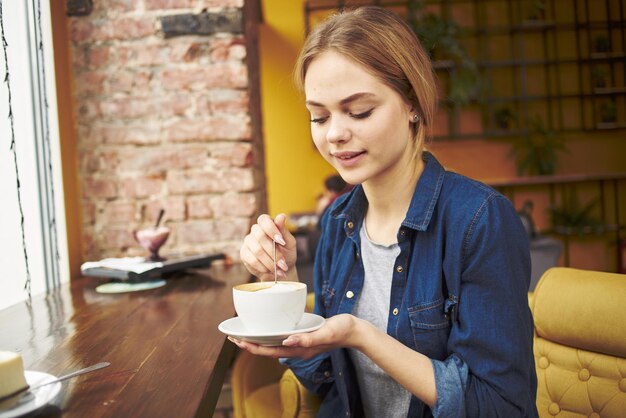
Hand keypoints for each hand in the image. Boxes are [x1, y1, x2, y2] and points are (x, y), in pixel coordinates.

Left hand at [229, 314, 362, 359]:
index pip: (271, 351)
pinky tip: (266, 329)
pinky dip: (270, 335)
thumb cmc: (341, 330)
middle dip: (250, 344)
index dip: (253, 347)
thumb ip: (307, 339)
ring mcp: (300, 344)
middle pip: (268, 350)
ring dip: (258, 341)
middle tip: (233, 337)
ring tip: (244, 334)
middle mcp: (297, 349)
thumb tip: (287, 341)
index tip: (239, 341)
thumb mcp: (325, 332)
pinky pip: (282, 339)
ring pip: (273, 345)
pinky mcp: (303, 337)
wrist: (354, 330)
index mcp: (300, 350)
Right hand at [240, 213, 297, 280]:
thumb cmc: (286, 253)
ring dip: (270, 262)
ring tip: (280, 270)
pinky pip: (252, 260)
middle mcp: (256, 230)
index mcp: (267, 223)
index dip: (272, 230)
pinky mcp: (244, 253)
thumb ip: (284, 230)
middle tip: (283, 263)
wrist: (281, 269)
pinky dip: (264, 267)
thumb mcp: (289, 242)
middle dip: (274, 252)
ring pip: (257, 250)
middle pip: (261, 236)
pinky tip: (271, 271)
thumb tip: (281, 216)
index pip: (264, 220)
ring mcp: (248, 241)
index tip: (282, 242)